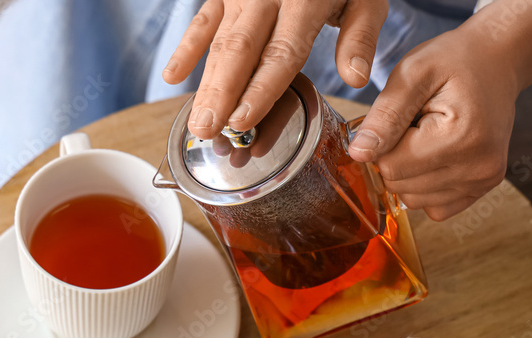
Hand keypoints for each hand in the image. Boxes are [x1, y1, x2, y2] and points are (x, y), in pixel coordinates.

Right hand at [163, 0, 387, 139]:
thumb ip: (359, 37)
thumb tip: (357, 79)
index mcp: (306, 0)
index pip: (281, 53)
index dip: (260, 89)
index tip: (242, 120)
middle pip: (241, 52)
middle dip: (222, 95)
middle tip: (208, 130)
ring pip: (220, 42)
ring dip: (206, 85)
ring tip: (198, 123)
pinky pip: (203, 20)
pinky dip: (187, 48)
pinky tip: (172, 76)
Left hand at [347, 0, 531, 221]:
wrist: (497, 60)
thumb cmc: (454, 61)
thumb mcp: (412, 74)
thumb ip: (384, 116)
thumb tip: (359, 154)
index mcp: (461, 137)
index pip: (390, 167)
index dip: (383, 143)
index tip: (401, 119)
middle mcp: (478, 167)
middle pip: (400, 186)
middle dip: (396, 157)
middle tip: (416, 125)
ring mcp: (483, 181)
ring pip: (413, 199)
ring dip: (409, 172)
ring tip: (428, 137)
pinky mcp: (483, 188)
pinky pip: (434, 207)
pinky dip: (425, 185)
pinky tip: (436, 156)